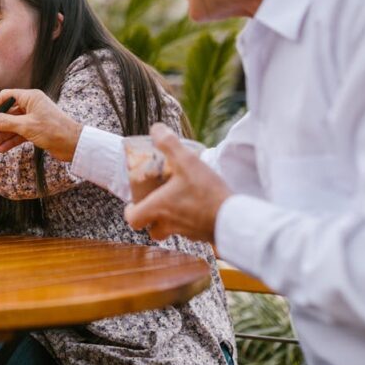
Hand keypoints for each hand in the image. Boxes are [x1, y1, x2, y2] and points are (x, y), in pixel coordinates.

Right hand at [0, 89, 82, 161]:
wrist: (73, 145)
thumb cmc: (54, 130)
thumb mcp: (26, 126)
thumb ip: (5, 122)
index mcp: (30, 98)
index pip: (6, 97)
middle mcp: (31, 106)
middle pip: (7, 113)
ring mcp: (34, 118)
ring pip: (12, 126)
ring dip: (0, 136)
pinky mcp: (36, 130)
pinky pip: (19, 134)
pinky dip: (10, 141)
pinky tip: (1, 149)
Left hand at [123, 123, 232, 243]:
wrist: (233, 219)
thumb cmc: (205, 192)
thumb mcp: (185, 161)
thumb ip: (169, 144)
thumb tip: (156, 129)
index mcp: (158, 209)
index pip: (133, 219)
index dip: (131, 212)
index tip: (135, 203)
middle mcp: (170, 225)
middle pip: (153, 230)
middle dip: (152, 220)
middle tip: (157, 204)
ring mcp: (188, 233)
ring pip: (172, 230)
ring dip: (172, 219)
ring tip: (181, 201)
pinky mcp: (203, 235)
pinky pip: (192, 231)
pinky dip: (192, 221)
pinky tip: (201, 206)